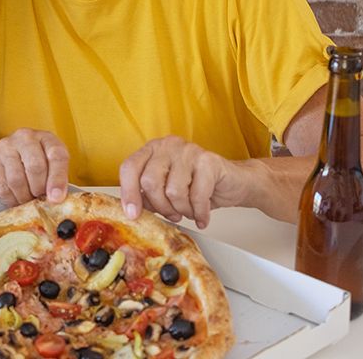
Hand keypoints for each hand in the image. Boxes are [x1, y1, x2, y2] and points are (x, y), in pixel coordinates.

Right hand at [0, 128, 69, 206]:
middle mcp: (26, 137)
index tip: (57, 198)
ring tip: (25, 199)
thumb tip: (57, 199)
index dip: (58, 179)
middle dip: (39, 190)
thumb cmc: (26, 165)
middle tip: (38, 198)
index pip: (57, 155)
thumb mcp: (46, 168)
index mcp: (46, 138)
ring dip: (23, 197)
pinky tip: (13, 197)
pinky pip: (2, 186)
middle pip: (36, 167)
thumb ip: (55, 180)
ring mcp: (6, 145)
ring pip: (17, 179)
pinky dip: (10, 198)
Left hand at [118, 136, 254, 227]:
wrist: (233, 182)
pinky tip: (201, 216)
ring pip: (173, 192)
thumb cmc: (197, 186)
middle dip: (161, 207)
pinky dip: (199, 213)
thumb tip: (132, 211)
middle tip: (172, 214)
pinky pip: (197, 196)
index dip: (128, 193)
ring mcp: (189, 150)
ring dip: (182, 210)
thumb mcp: (166, 191)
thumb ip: (148, 196)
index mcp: (152, 150)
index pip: (130, 168)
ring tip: (189, 210)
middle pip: (150, 182)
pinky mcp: (209, 161)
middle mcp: (168, 146)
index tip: (133, 214)